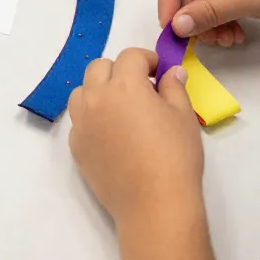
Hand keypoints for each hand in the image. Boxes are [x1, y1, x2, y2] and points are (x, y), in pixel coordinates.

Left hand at [68, 49, 202, 224]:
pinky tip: (112, 134)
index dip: (146, 60)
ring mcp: (81, 123)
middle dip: (119, 70)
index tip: (158, 73)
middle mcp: (95, 98)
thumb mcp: (183, 116)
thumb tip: (171, 72)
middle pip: (98, 68)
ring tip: (121, 108)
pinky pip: (79, 120)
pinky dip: (92, 117)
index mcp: (123, 85)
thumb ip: (174, 88)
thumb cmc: (175, 156)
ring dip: (99, 90)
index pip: (130, 56)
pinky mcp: (76, 146)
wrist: (153, 202)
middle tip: (140, 88)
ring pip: (81, 92)